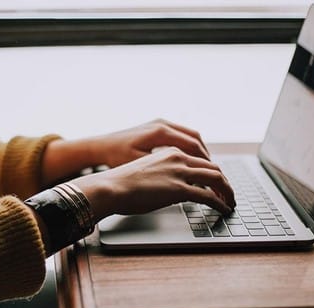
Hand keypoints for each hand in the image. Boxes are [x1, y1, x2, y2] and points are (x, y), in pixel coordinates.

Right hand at [72, 146, 235, 220]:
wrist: (110, 187)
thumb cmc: (121, 182)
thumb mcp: (145, 171)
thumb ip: (162, 174)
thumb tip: (168, 188)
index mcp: (170, 152)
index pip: (200, 159)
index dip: (212, 172)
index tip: (216, 183)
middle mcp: (178, 158)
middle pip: (213, 167)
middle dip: (224, 182)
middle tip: (229, 194)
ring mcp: (179, 173)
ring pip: (216, 179)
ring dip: (227, 191)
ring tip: (230, 202)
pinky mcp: (179, 189)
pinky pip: (208, 196)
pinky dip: (220, 203)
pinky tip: (223, 209)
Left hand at [93, 119, 210, 167]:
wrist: (100, 146)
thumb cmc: (116, 158)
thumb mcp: (140, 166)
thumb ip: (164, 169)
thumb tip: (187, 178)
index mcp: (160, 132)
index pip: (193, 145)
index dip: (205, 162)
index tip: (212, 175)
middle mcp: (162, 124)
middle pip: (195, 139)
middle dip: (206, 157)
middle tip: (214, 173)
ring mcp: (160, 123)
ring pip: (190, 135)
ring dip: (199, 151)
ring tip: (205, 168)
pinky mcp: (156, 126)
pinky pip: (180, 135)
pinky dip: (189, 147)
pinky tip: (190, 161)